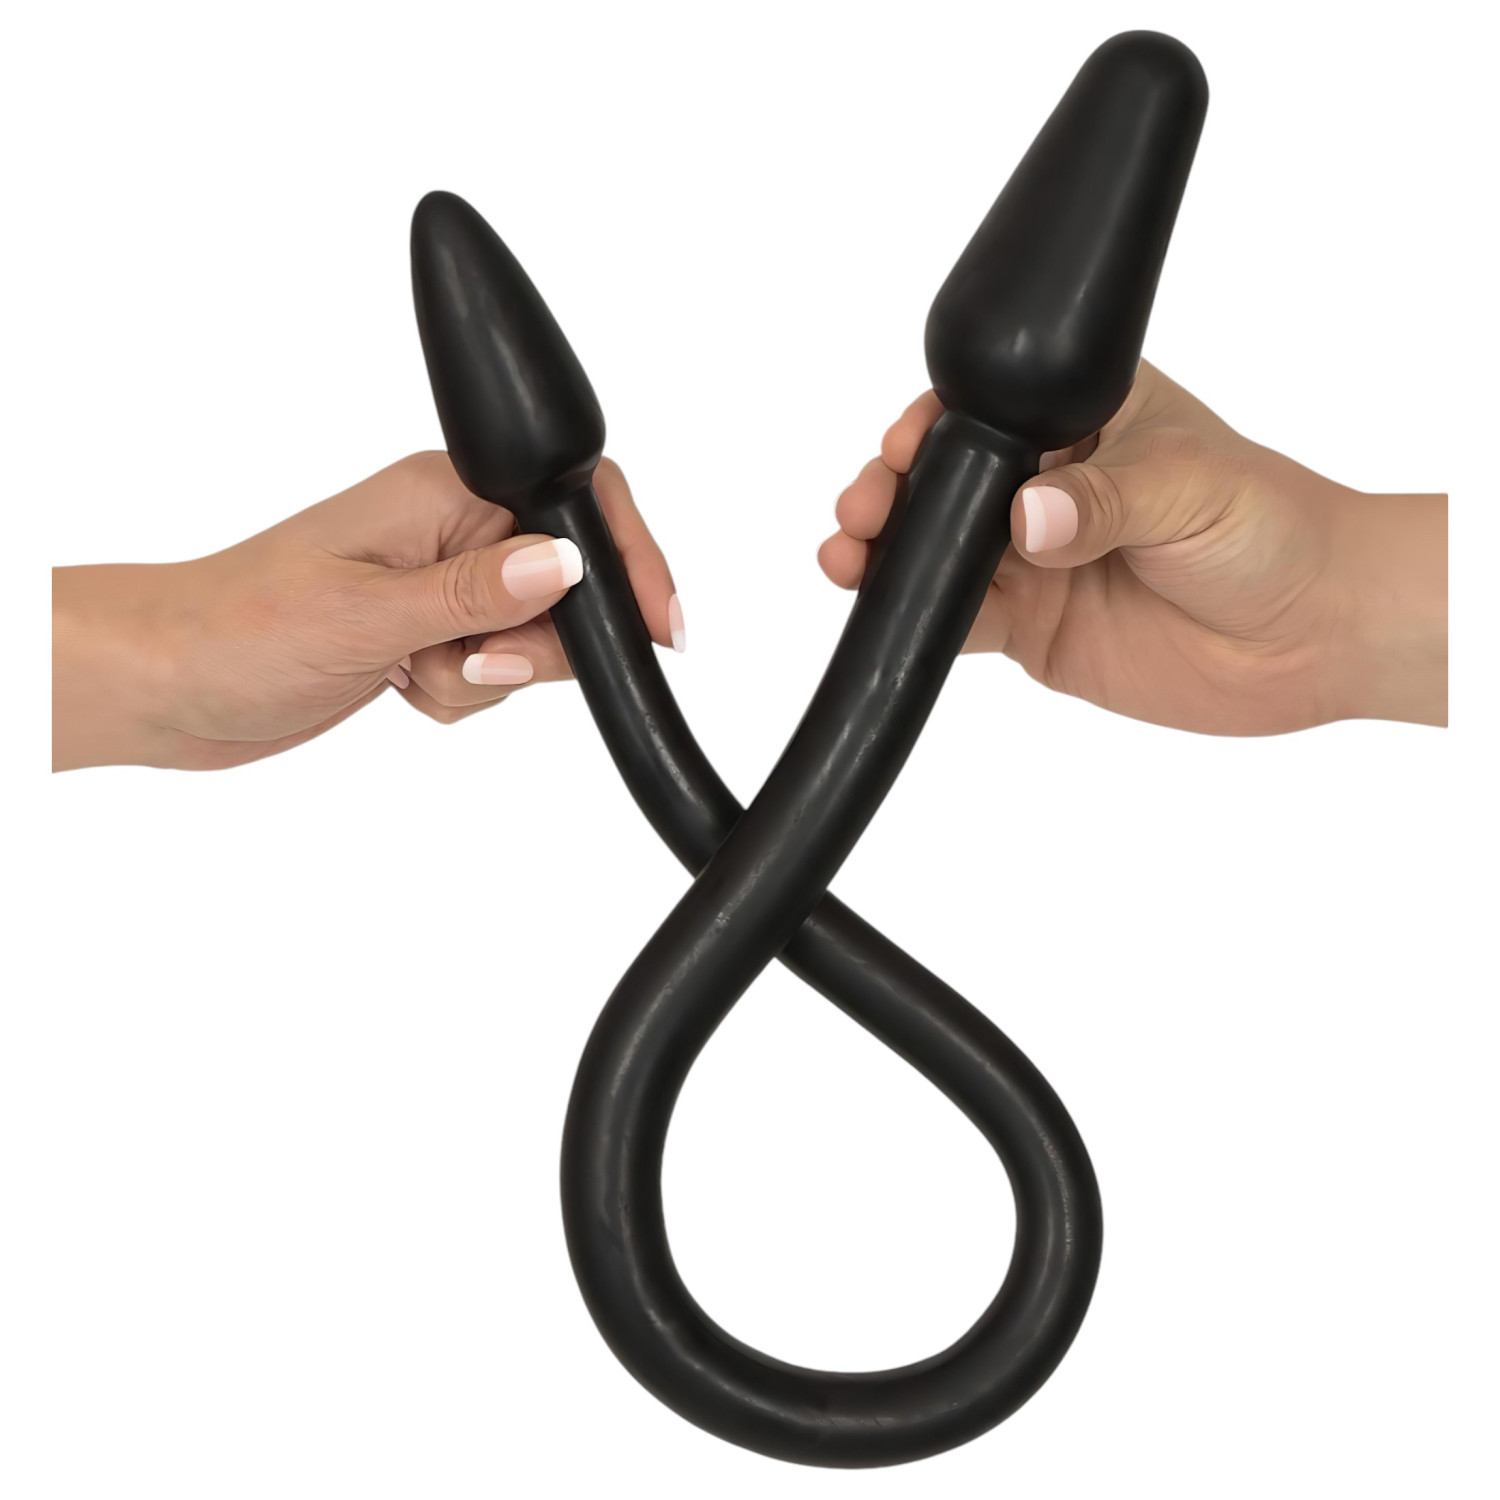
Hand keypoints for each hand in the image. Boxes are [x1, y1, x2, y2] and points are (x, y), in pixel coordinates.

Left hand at [52, 453, 679, 769]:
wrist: (168, 684)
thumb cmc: (235, 627)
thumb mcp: (366, 615)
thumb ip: (477, 593)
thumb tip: (570, 566)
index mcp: (442, 492)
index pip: (575, 507)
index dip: (627, 563)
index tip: (659, 630)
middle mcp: (451, 532)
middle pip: (566, 586)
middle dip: (533, 647)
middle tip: (471, 664)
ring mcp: (441, 586)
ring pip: (532, 642)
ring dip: (484, 678)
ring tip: (410, 674)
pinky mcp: (428, 635)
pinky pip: (494, 673)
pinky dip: (461, 696)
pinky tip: (401, 687)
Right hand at [819, 362, 1446, 733]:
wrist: (1314, 636)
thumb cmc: (1272, 529)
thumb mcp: (1191, 489)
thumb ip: (1103, 500)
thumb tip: (1025, 519)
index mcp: (1083, 419)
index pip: (986, 409)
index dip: (932, 425)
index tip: (903, 446)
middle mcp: (1046, 484)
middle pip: (943, 480)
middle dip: (892, 490)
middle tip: (864, 508)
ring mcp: (1032, 559)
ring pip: (937, 550)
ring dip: (888, 552)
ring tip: (848, 557)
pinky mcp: (1032, 626)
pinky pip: (959, 619)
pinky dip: (919, 617)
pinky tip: (886, 609)